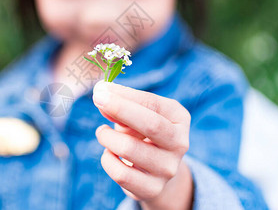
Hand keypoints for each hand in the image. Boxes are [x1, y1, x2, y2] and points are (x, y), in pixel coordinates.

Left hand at [93, 81, 192, 209]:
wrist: (157, 171)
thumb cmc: (143, 133)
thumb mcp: (139, 114)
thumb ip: (122, 104)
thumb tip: (101, 96)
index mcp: (179, 118)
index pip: (152, 103)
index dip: (125, 96)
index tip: (101, 89)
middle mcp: (180, 144)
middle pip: (151, 124)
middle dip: (120, 108)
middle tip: (97, 98)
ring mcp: (168, 169)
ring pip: (128, 149)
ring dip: (107, 136)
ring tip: (103, 133)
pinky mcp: (153, 189)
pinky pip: (120, 173)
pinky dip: (107, 159)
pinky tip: (109, 153)